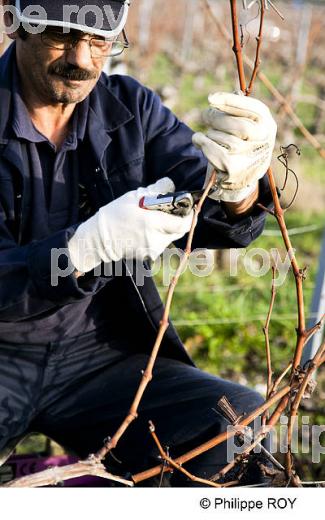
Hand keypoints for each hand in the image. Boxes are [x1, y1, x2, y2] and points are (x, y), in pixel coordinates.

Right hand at [68, 178, 192, 272]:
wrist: (99, 239)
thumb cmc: (115, 215)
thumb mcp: (134, 197)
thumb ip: (155, 190)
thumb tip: (171, 185)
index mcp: (153, 223)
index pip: (183, 224)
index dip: (190, 218)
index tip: (190, 210)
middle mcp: (156, 239)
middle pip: (179, 232)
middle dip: (179, 222)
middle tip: (173, 213)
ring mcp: (153, 250)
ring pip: (170, 238)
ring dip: (168, 229)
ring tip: (154, 221)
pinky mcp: (149, 256)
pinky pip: (161, 244)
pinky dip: (159, 237)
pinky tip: (147, 231)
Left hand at [192, 92, 276, 201]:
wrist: (240, 177)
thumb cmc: (241, 144)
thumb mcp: (246, 124)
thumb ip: (237, 109)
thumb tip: (215, 99)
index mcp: (268, 125)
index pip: (253, 109)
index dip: (230, 101)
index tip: (211, 98)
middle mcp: (264, 142)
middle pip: (237, 125)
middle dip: (217, 118)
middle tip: (206, 115)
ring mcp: (249, 158)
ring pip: (223, 137)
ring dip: (211, 133)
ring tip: (211, 134)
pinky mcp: (233, 169)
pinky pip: (212, 149)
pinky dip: (202, 142)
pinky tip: (200, 141)